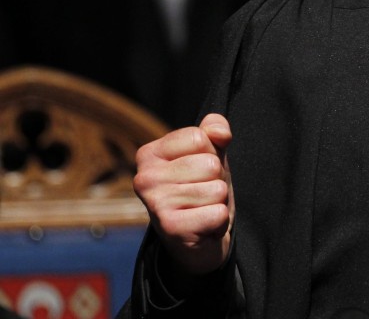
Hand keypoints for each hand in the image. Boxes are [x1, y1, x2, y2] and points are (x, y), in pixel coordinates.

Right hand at [133, 113, 234, 276]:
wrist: (198, 240)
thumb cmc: (201, 189)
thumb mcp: (210, 154)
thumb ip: (214, 130)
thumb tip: (221, 133)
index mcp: (149, 154)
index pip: (200, 137)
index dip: (211, 153)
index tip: (199, 171)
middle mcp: (145, 178)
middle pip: (210, 164)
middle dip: (217, 180)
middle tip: (202, 194)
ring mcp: (155, 203)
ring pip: (217, 189)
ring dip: (218, 201)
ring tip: (202, 209)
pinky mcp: (171, 228)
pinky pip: (218, 213)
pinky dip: (219, 221)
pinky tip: (203, 225)